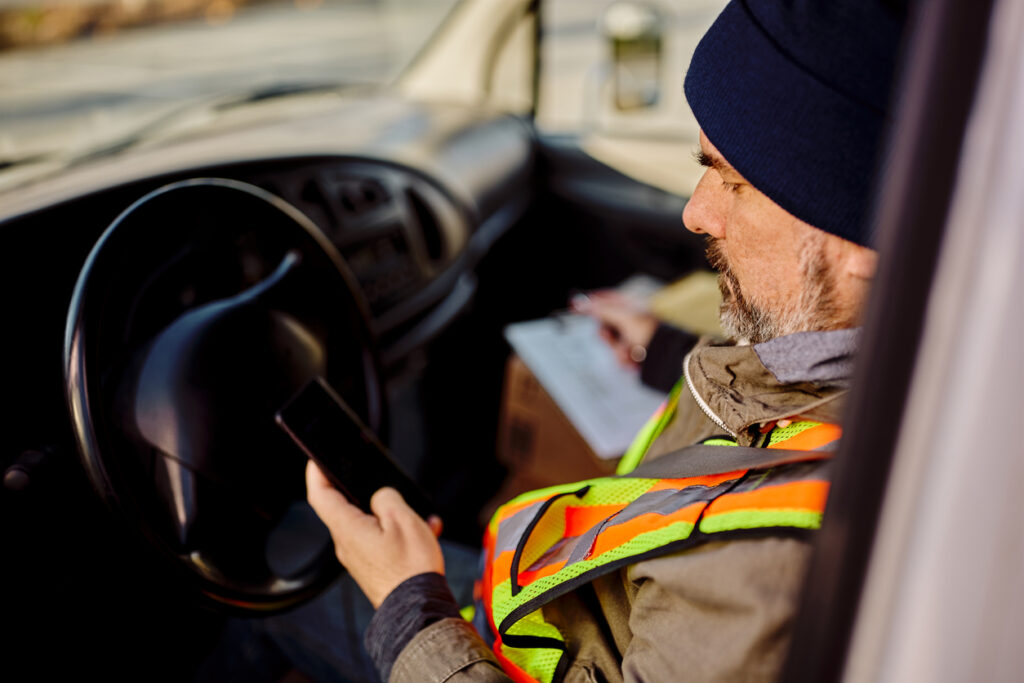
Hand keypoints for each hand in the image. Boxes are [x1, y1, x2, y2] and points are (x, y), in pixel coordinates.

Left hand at [305, 461, 444, 607]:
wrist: (419, 608)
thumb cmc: (410, 569)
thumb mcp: (403, 520)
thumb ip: (387, 498)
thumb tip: (381, 496)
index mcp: (347, 528)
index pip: (320, 495)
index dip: (316, 473)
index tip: (316, 459)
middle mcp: (347, 543)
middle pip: (348, 507)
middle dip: (370, 493)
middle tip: (387, 485)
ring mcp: (359, 556)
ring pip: (371, 523)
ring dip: (394, 515)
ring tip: (420, 518)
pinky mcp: (372, 566)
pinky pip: (382, 539)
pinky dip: (400, 532)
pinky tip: (423, 533)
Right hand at [571, 290, 658, 367]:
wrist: (666, 355)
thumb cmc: (651, 331)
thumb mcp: (623, 316)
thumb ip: (600, 309)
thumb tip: (581, 303)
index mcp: (631, 306)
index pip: (606, 299)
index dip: (591, 301)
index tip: (576, 305)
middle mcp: (631, 321)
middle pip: (605, 325)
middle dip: (606, 334)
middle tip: (608, 335)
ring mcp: (633, 339)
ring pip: (611, 344)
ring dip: (617, 349)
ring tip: (629, 350)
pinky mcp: (634, 355)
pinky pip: (619, 356)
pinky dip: (625, 358)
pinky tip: (634, 358)